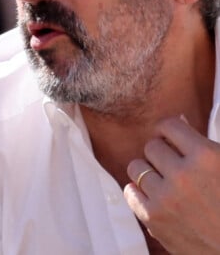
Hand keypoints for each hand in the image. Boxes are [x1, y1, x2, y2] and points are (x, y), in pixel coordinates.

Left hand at [124, 115, 219, 253]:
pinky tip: (155, 198)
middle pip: (151, 146)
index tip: (173, 141)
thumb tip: (178, 118)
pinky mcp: (153, 218)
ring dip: (149, 173)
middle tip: (176, 169)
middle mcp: (183, 175)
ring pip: (136, 167)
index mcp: (206, 157)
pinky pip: (130, 191)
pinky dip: (139, 193)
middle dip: (162, 155)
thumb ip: (203, 144)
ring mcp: (166, 197)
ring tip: (166, 184)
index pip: (169, 125)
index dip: (171, 132)